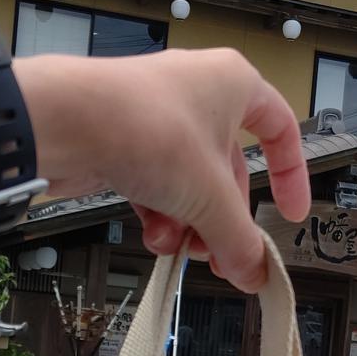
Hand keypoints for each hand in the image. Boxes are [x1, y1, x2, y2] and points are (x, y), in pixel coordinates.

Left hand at [16, 48, 309, 292]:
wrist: (66, 122)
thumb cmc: (146, 127)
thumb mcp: (210, 197)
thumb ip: (240, 239)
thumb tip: (255, 271)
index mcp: (234, 84)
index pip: (281, 129)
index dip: (290, 176)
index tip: (288, 214)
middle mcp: (197, 93)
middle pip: (228, 169)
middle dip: (224, 219)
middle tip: (224, 256)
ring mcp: (158, 116)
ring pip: (190, 181)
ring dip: (189, 223)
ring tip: (181, 249)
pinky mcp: (124, 138)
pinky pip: (156, 183)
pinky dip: (159, 213)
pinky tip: (154, 237)